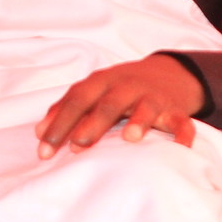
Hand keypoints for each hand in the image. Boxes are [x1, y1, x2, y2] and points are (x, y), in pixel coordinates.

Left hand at [36, 54, 204, 155]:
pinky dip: (183, 134)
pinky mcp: (175, 109)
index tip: (45, 148)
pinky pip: (181, 121)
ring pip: (146, 108)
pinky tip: (181, 148)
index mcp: (102, 82)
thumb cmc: (120, 88)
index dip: (60, 123)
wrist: (168, 73)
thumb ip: (66, 109)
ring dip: (140, 121)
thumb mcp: (93, 91)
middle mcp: (127, 86)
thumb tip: (38, 133)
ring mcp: (152, 97)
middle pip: (108, 103)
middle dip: (92, 124)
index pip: (77, 100)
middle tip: (77, 145)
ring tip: (131, 137)